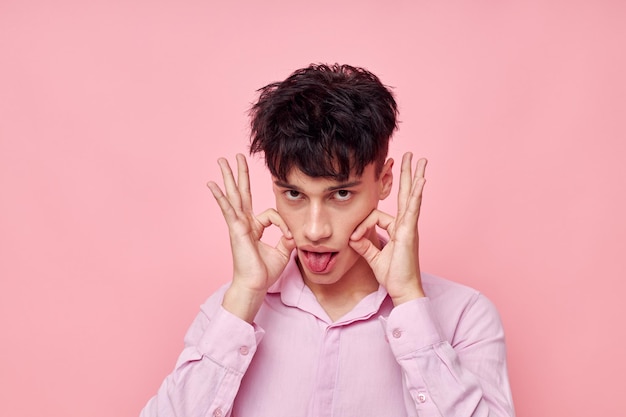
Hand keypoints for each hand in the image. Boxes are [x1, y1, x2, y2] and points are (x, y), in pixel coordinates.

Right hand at [207, 154, 295, 321]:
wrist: (254, 285)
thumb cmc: (264, 272)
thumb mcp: (282, 251)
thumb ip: (287, 238)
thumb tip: (294, 231)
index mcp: (254, 227)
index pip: (271, 214)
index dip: (283, 223)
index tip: (289, 236)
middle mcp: (244, 223)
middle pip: (242, 193)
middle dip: (240, 174)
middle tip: (237, 156)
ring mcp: (238, 224)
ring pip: (234, 195)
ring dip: (228, 176)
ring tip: (222, 160)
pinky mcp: (235, 229)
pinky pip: (228, 209)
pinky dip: (220, 196)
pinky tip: (212, 185)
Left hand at [349, 152, 426, 305]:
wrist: (403, 289)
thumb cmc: (392, 275)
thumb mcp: (373, 256)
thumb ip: (363, 244)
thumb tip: (352, 235)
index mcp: (397, 229)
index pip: (376, 216)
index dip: (361, 227)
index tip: (354, 239)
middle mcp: (405, 225)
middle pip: (406, 194)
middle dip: (406, 175)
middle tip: (409, 156)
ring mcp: (409, 227)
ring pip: (412, 196)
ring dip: (415, 176)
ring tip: (420, 159)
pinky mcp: (410, 231)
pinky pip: (413, 209)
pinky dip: (417, 194)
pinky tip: (421, 180)